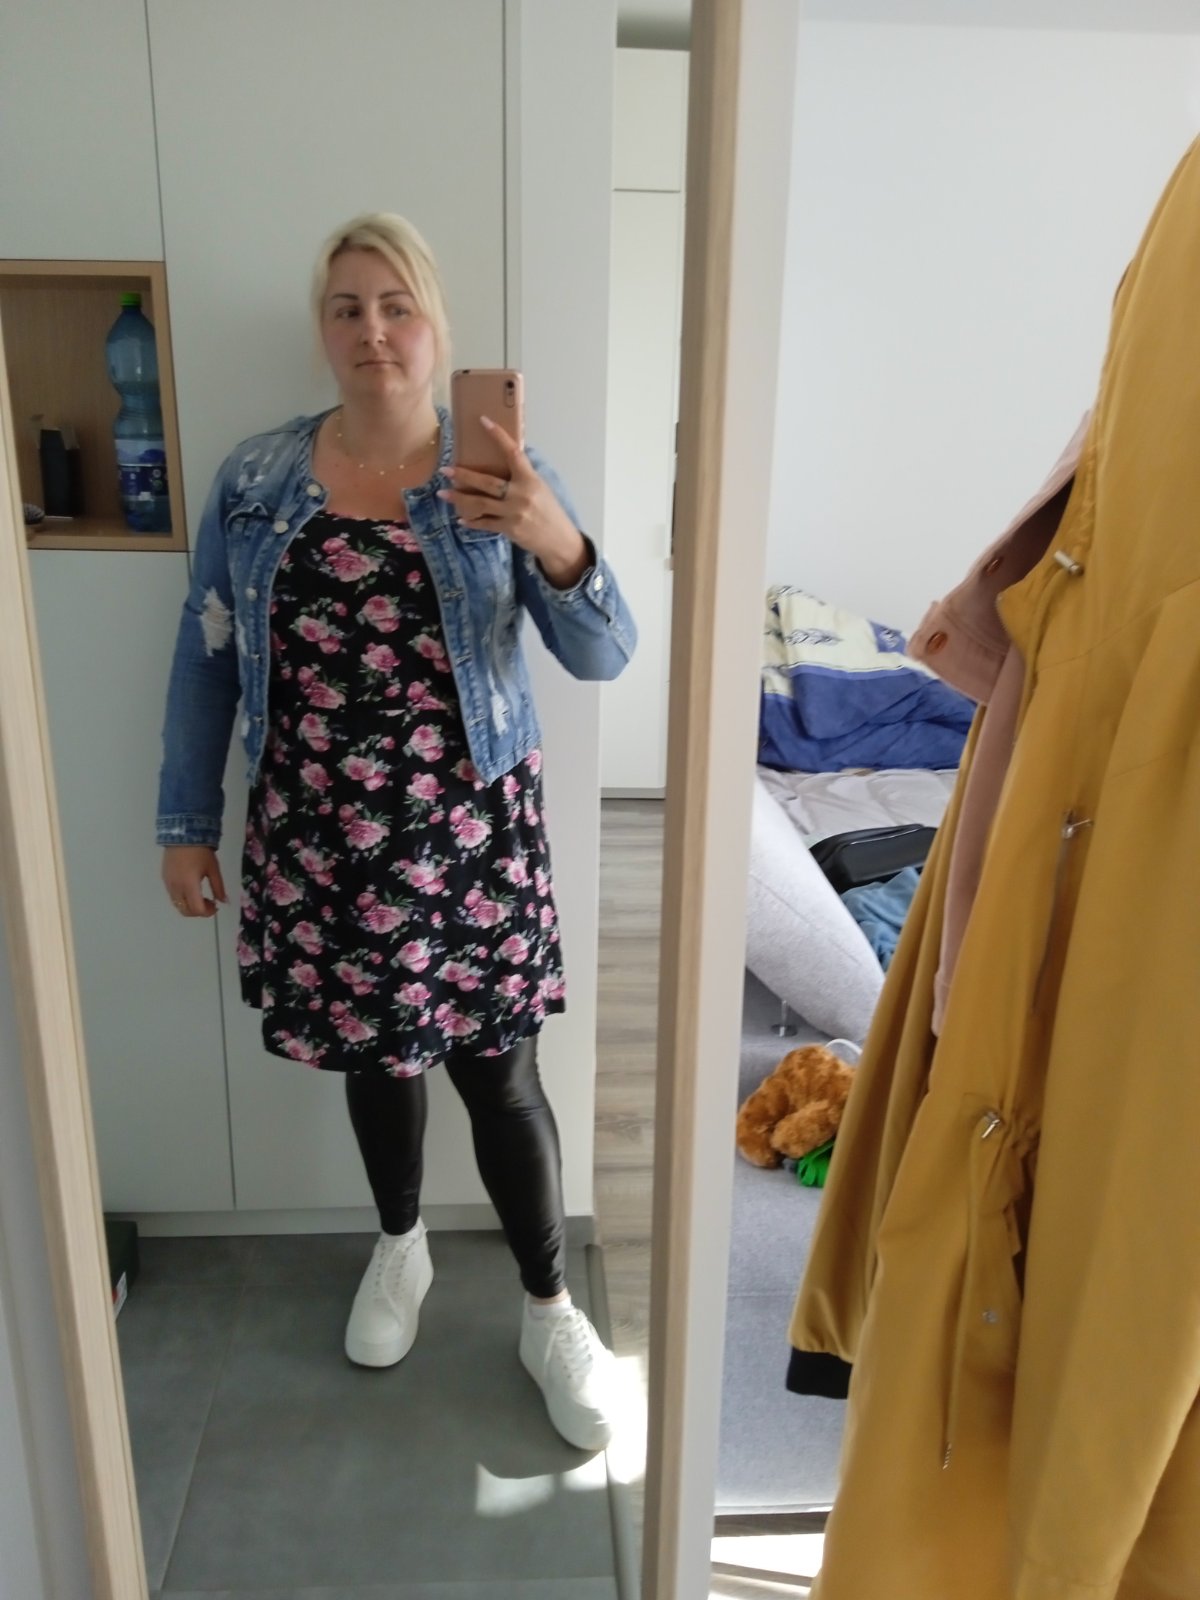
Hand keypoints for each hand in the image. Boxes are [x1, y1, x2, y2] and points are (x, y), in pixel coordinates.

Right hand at [162, 846, 226, 918]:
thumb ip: (219, 887)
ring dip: (190, 906)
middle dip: (199, 912)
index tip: (216, 906)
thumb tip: (224, 902)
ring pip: (178, 905)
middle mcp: (176, 888)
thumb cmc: (201, 851)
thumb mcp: (214, 869)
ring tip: (201, 896)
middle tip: (210, 903)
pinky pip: (173, 896)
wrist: (182, 834)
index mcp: (189, 885)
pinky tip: (191, 889)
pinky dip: (183, 899)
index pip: (197, 909)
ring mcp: (168, 884)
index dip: (208, 912)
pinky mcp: (164, 879)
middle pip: (185, 911)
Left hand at [437, 416, 589, 588]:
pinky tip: (460, 518)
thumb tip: (506, 456)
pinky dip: (472, 521)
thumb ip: (522, 475)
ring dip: (459, 498)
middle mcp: (521, 495)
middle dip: (464, 476)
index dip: (498, 436)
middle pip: (488, 482)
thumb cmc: (549, 510)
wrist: (558, 539)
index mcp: (530, 480)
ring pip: (481, 504)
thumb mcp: (540, 487)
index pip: (513, 453)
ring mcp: (513, 513)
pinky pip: (485, 524)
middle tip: (446, 470)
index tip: (483, 421)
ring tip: (442, 493)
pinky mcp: (509, 529)